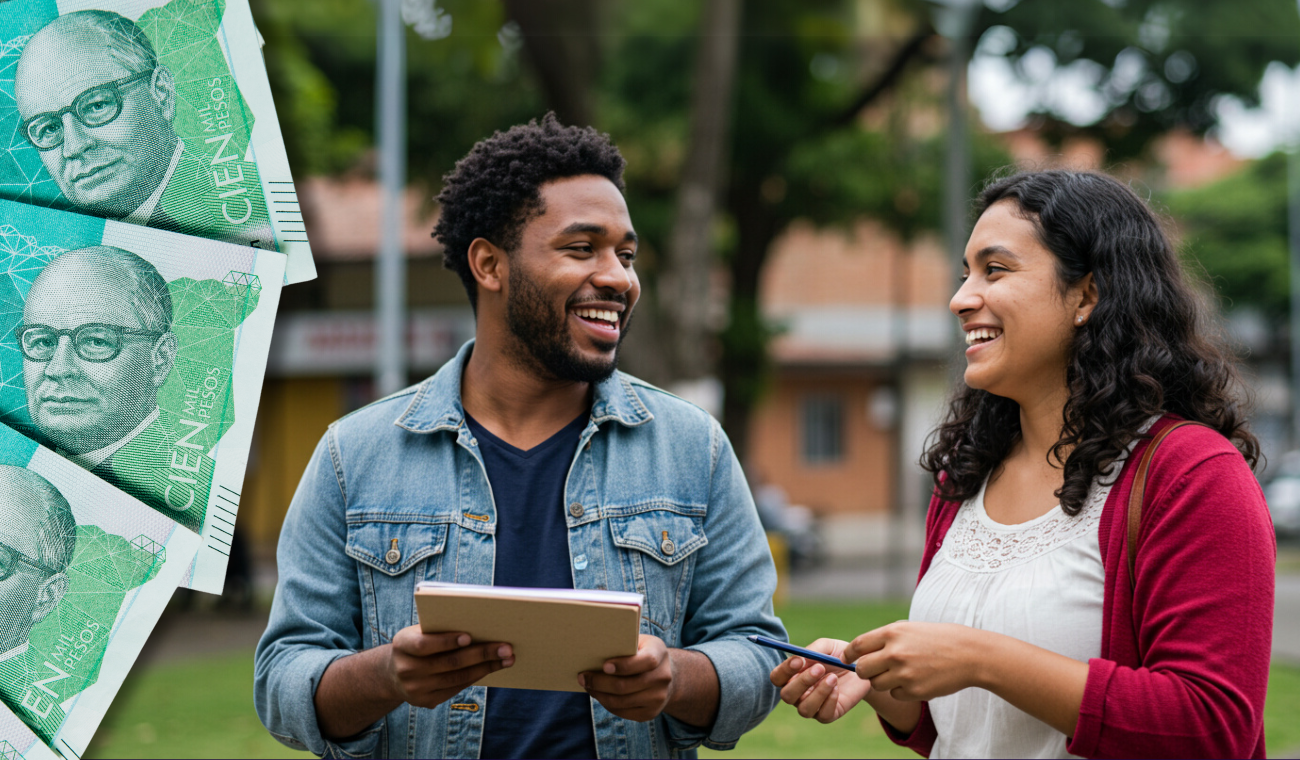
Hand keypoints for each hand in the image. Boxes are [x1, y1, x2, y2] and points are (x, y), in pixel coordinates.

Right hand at [385, 626, 514, 708]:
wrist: (393, 673)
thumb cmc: (416, 643)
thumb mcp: (418, 632)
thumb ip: (439, 628)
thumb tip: (480, 624)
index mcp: (402, 645)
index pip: (424, 644)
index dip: (446, 641)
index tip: (470, 636)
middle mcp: (406, 669)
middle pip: (449, 663)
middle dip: (481, 654)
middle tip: (506, 647)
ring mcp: (416, 689)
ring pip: (457, 678)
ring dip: (486, 667)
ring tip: (507, 659)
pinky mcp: (426, 701)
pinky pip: (456, 688)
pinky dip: (476, 677)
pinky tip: (491, 668)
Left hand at [579, 634, 672, 721]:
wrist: (665, 674)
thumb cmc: (642, 652)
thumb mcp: (638, 641)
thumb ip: (622, 644)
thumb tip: (593, 648)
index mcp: (659, 653)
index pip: (645, 661)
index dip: (624, 665)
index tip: (604, 666)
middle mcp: (662, 677)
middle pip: (626, 685)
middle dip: (599, 682)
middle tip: (583, 677)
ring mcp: (658, 698)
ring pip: (621, 701)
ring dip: (600, 695)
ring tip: (588, 686)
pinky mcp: (650, 713)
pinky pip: (623, 712)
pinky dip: (607, 704)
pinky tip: (599, 695)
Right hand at [769, 638, 870, 722]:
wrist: (861, 668)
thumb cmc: (838, 655)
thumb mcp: (827, 647)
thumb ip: (812, 650)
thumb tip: (800, 658)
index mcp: (793, 675)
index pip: (777, 677)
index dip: (784, 670)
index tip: (799, 660)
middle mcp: (798, 693)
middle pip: (787, 695)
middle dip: (802, 682)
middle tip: (820, 668)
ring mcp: (812, 706)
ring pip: (804, 709)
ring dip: (818, 693)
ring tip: (833, 678)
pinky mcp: (828, 715)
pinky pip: (823, 715)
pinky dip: (829, 701)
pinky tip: (837, 688)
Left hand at [844, 621, 981, 701]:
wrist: (969, 654)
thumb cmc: (938, 638)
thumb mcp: (909, 629)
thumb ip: (885, 638)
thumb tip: (859, 650)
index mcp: (892, 633)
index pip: (858, 646)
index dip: (849, 654)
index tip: (847, 659)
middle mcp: (895, 653)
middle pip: (862, 669)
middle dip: (865, 671)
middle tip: (875, 669)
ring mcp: (904, 673)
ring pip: (877, 684)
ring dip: (884, 681)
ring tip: (901, 672)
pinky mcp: (915, 690)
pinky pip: (895, 694)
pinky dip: (901, 690)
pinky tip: (915, 680)